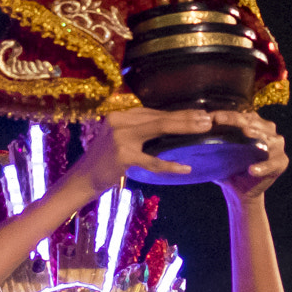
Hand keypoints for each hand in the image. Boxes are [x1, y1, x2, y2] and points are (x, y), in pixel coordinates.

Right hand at [70, 107, 216, 193]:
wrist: (82, 179)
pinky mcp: (122, 156)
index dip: (178, 113)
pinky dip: (170, 165)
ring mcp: (120, 138)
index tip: (199, 113)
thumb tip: (168, 128)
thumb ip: (138, 132)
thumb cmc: (104, 162)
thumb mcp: (119, 140)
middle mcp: (120, 121)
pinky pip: (152, 161)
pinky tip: (186, 168)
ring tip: (204, 128)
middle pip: (160, 117)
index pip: (155, 113)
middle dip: (187, 117)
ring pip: (159, 129)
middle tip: (209, 118)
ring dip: (185, 128)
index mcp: (121, 116)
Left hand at [216, 112, 286, 201]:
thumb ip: (215, 135)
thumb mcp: (222, 149)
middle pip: (252, 123)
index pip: (241, 116)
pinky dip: (262, 167)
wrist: (240, 190)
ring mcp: (278, 146)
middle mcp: (269, 131)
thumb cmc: (229, 166)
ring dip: (256, 136)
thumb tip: (198, 122)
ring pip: (266, 138)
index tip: (211, 117)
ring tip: (246, 134)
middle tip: (219, 120)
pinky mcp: (281, 162)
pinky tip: (252, 170)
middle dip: (236, 121)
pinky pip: (272, 163)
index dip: (226, 115)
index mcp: (255, 124)